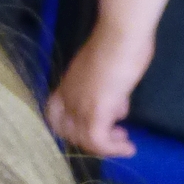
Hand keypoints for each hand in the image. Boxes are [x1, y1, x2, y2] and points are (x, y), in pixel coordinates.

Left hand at [46, 26, 153, 157]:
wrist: (122, 34)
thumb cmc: (119, 44)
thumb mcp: (107, 71)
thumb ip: (108, 89)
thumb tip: (118, 106)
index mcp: (68, 84)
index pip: (54, 114)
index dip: (69, 127)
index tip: (91, 127)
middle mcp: (69, 96)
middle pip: (67, 131)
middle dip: (91, 138)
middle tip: (115, 135)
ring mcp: (80, 104)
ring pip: (83, 139)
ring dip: (105, 146)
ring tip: (124, 142)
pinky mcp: (96, 111)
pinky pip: (98, 141)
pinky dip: (113, 149)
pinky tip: (129, 148)